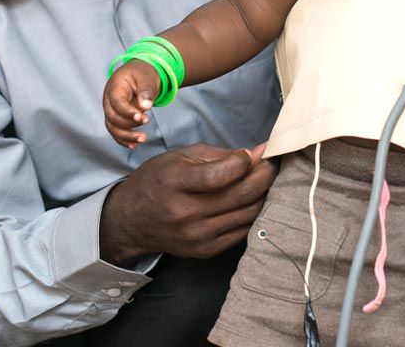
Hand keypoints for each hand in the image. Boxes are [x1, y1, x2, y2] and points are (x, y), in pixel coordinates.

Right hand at [99, 142, 276, 264]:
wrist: (132, 220)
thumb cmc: (159, 180)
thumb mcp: (182, 156)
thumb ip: (221, 155)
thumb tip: (257, 153)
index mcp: (177, 183)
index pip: (221, 175)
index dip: (244, 162)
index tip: (252, 153)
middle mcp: (186, 213)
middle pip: (241, 195)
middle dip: (265, 175)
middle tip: (271, 163)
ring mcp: (197, 236)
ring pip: (248, 213)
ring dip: (263, 193)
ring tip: (264, 179)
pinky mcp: (205, 251)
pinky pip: (242, 230)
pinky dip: (253, 212)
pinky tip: (253, 199)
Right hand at [103, 60, 159, 147]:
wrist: (140, 73)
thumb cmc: (142, 73)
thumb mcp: (146, 77)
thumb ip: (146, 90)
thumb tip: (146, 106)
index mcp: (114, 87)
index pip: (117, 103)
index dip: (127, 112)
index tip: (141, 117)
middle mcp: (109, 100)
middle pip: (112, 117)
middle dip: (128, 125)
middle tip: (146, 122)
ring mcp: (111, 110)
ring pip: (113, 128)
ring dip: (126, 136)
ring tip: (143, 139)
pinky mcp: (117, 118)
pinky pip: (116, 132)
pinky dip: (124, 140)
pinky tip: (135, 145)